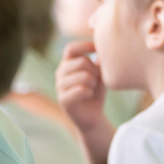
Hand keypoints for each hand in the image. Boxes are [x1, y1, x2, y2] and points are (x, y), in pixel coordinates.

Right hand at [57, 41, 115, 163]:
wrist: (92, 116)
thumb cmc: (96, 92)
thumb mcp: (100, 73)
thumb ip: (100, 60)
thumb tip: (104, 46)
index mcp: (67, 64)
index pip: (71, 48)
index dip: (85, 46)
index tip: (98, 50)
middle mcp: (60, 74)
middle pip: (81, 62)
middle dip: (95, 70)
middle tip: (97, 79)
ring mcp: (60, 87)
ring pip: (83, 76)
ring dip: (93, 82)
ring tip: (92, 88)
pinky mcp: (63, 100)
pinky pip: (81, 90)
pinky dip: (90, 92)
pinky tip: (89, 95)